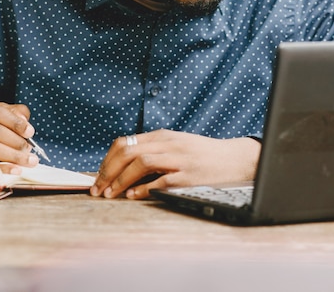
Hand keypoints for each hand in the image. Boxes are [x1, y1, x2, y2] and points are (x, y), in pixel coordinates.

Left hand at [90, 129, 260, 199]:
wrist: (235, 159)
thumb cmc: (202, 155)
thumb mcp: (175, 145)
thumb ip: (153, 151)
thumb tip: (123, 167)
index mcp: (162, 136)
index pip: (124, 143)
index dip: (106, 161)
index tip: (98, 177)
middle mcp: (168, 144)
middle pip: (128, 152)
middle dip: (107, 171)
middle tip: (98, 189)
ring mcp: (179, 158)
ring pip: (140, 162)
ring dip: (120, 180)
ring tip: (111, 194)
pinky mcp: (189, 175)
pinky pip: (161, 180)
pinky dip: (144, 188)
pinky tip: (134, 196)